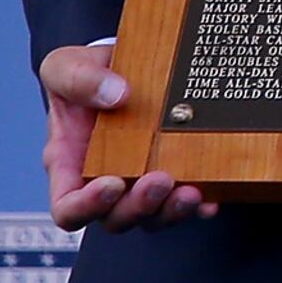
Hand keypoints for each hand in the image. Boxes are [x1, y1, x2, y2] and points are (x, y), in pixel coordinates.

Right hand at [39, 43, 209, 232]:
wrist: (126, 64)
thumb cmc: (86, 73)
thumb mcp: (67, 66)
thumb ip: (79, 79)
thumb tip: (116, 94)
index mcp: (69, 165)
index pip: (68, 207)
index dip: (86, 207)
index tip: (112, 184)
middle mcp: (105, 181)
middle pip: (116, 217)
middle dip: (139, 206)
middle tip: (160, 180)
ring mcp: (141, 180)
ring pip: (153, 216)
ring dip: (171, 210)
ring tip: (190, 191)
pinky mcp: (174, 173)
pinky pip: (186, 200)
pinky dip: (200, 204)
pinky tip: (214, 195)